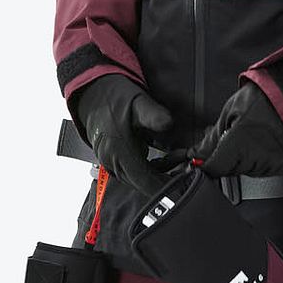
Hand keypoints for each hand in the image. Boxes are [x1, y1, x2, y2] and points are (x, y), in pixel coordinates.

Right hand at [70, 74, 177, 193]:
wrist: (93, 98)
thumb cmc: (116, 99)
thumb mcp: (138, 103)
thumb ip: (153, 115)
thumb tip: (168, 123)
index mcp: (119, 153)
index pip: (148, 183)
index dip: (169, 183)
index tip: (188, 175)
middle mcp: (114, 164)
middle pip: (146, 185)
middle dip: (168, 177)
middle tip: (189, 163)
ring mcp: (111, 166)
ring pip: (141, 181)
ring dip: (161, 173)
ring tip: (179, 157)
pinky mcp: (113, 164)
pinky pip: (135, 175)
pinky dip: (151, 170)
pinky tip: (164, 159)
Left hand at [191, 82, 282, 178]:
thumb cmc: (262, 99)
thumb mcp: (229, 113)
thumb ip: (212, 138)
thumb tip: (197, 154)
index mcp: (240, 143)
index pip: (215, 168)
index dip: (207, 164)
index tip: (204, 160)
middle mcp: (256, 157)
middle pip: (230, 170)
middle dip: (227, 156)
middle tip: (233, 136)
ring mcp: (271, 162)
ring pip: (246, 170)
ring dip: (244, 159)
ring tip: (252, 136)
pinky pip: (263, 169)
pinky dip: (259, 160)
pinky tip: (263, 142)